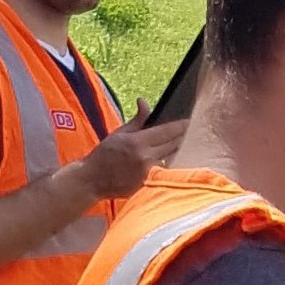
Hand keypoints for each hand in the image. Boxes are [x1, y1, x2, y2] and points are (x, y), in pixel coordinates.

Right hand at [72, 99, 187, 199]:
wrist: (92, 180)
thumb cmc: (104, 155)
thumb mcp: (119, 133)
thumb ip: (137, 119)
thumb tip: (143, 101)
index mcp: (138, 142)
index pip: (168, 131)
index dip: (182, 126)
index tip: (191, 121)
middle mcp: (146, 157)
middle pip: (174, 144)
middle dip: (183, 137)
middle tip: (192, 130)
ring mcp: (149, 172)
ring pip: (172, 158)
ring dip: (177, 151)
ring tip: (184, 143)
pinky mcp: (149, 184)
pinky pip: (165, 171)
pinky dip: (169, 164)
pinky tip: (171, 159)